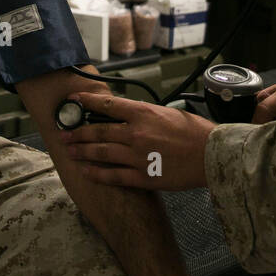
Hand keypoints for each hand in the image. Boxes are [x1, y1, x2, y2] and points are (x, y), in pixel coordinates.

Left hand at [58, 92, 215, 190]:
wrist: (212, 155)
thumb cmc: (196, 132)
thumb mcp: (169, 113)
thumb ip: (146, 115)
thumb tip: (129, 117)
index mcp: (144, 113)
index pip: (108, 104)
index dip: (87, 101)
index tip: (73, 99)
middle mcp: (136, 133)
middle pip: (98, 131)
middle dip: (78, 133)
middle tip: (64, 134)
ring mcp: (138, 156)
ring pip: (101, 152)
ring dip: (83, 152)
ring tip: (70, 152)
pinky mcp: (143, 176)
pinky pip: (114, 176)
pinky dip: (98, 174)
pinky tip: (87, 172)